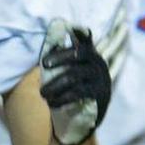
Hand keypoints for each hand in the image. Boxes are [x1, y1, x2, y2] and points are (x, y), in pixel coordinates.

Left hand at [39, 19, 110, 144]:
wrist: (85, 118)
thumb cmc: (72, 89)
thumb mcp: (67, 72)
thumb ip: (60, 58)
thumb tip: (45, 43)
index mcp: (89, 54)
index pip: (86, 39)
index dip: (79, 32)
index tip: (70, 26)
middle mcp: (98, 63)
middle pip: (78, 54)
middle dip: (60, 57)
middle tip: (44, 64)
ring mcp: (101, 78)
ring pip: (74, 75)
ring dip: (55, 85)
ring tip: (43, 94)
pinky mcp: (101, 95)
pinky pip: (78, 93)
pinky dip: (62, 97)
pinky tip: (52, 102)